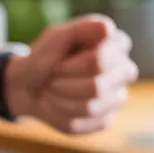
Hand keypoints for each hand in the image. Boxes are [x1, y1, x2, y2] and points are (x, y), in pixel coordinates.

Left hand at [5, 15, 136, 133]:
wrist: (29, 85)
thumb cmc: (47, 56)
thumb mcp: (57, 37)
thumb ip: (82, 28)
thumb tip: (108, 29)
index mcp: (118, 45)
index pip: (100, 61)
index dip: (71, 66)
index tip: (57, 62)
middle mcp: (124, 71)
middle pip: (97, 87)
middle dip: (63, 83)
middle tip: (52, 76)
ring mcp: (117, 98)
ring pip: (90, 108)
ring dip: (60, 98)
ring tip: (53, 88)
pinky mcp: (104, 121)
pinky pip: (81, 124)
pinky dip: (59, 114)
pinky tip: (57, 103)